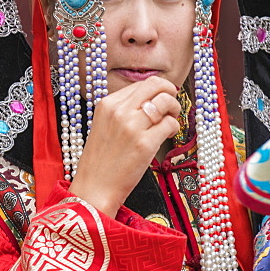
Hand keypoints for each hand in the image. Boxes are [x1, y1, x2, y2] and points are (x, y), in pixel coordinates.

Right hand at [69, 77, 180, 217]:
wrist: (95, 186)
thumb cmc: (101, 159)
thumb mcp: (104, 124)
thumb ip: (124, 109)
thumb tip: (152, 97)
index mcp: (106, 104)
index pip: (141, 83)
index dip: (157, 91)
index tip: (160, 100)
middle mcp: (119, 111)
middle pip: (156, 85)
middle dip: (170, 94)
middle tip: (170, 108)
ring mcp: (132, 126)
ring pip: (167, 101)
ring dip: (174, 111)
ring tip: (168, 124)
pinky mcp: (145, 143)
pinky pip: (171, 124)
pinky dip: (173, 129)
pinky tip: (165, 137)